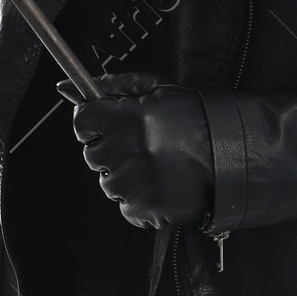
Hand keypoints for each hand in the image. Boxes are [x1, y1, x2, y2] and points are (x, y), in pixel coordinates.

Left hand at [65, 72, 213, 229]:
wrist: (231, 154)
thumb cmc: (195, 119)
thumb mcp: (156, 89)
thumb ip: (110, 86)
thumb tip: (65, 86)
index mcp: (125, 118)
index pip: (82, 121)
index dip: (94, 123)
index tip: (109, 125)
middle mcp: (125, 151)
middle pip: (92, 155)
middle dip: (111, 150)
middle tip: (143, 145)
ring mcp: (134, 183)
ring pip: (108, 183)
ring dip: (125, 176)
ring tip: (156, 165)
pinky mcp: (145, 208)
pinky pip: (126, 207)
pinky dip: (139, 200)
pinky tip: (161, 184)